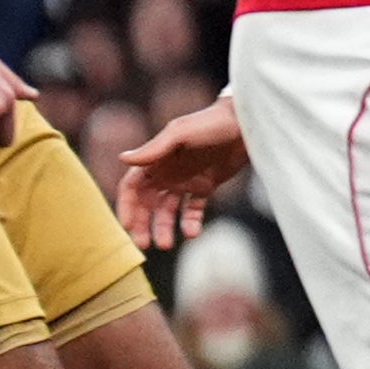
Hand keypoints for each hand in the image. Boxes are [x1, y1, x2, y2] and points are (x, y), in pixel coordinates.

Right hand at [111, 97, 249, 243]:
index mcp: (156, 160)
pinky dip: (190, 222)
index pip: (132, 188)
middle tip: (144, 245)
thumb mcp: (181, 134)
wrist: (247, 124)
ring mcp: (186, 180)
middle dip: (142, 225)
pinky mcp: (206, 186)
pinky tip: (192, 233)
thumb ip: (155, 148)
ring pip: (167, 211)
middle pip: (146, 204)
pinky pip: (193, 209)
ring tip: (166, 244)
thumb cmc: (211, 123)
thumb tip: (123, 158)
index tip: (127, 227)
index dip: (127, 207)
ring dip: (164, 228)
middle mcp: (167, 172)